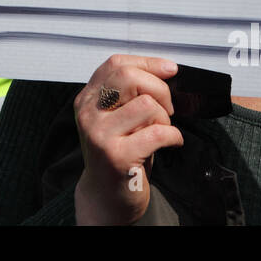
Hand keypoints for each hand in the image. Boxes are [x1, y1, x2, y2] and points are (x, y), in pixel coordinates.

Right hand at [73, 55, 183, 224]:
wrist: (105, 198)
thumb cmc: (118, 155)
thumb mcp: (116, 119)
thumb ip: (128, 95)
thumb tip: (164, 71)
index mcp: (87, 99)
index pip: (115, 64)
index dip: (147, 63)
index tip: (169, 69)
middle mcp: (88, 114)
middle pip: (128, 77)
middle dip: (159, 88)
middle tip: (167, 108)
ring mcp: (99, 135)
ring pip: (147, 105)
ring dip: (165, 118)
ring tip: (162, 131)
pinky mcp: (116, 156)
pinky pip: (158, 133)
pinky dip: (174, 136)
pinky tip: (171, 143)